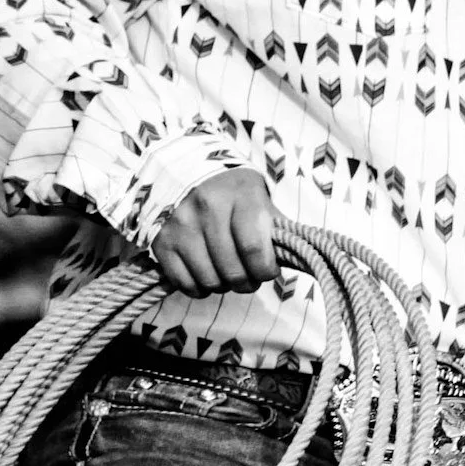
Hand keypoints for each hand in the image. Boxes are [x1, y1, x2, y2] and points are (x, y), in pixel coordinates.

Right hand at [151, 169, 280, 296]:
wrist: (193, 177)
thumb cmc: (238, 197)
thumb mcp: (264, 203)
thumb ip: (280, 232)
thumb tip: (302, 259)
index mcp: (240, 195)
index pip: (254, 249)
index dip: (265, 270)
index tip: (267, 270)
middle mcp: (206, 207)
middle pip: (233, 272)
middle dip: (247, 282)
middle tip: (249, 276)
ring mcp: (180, 224)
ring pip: (209, 282)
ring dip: (223, 286)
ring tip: (227, 272)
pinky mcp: (162, 241)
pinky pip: (184, 284)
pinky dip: (199, 288)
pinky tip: (206, 273)